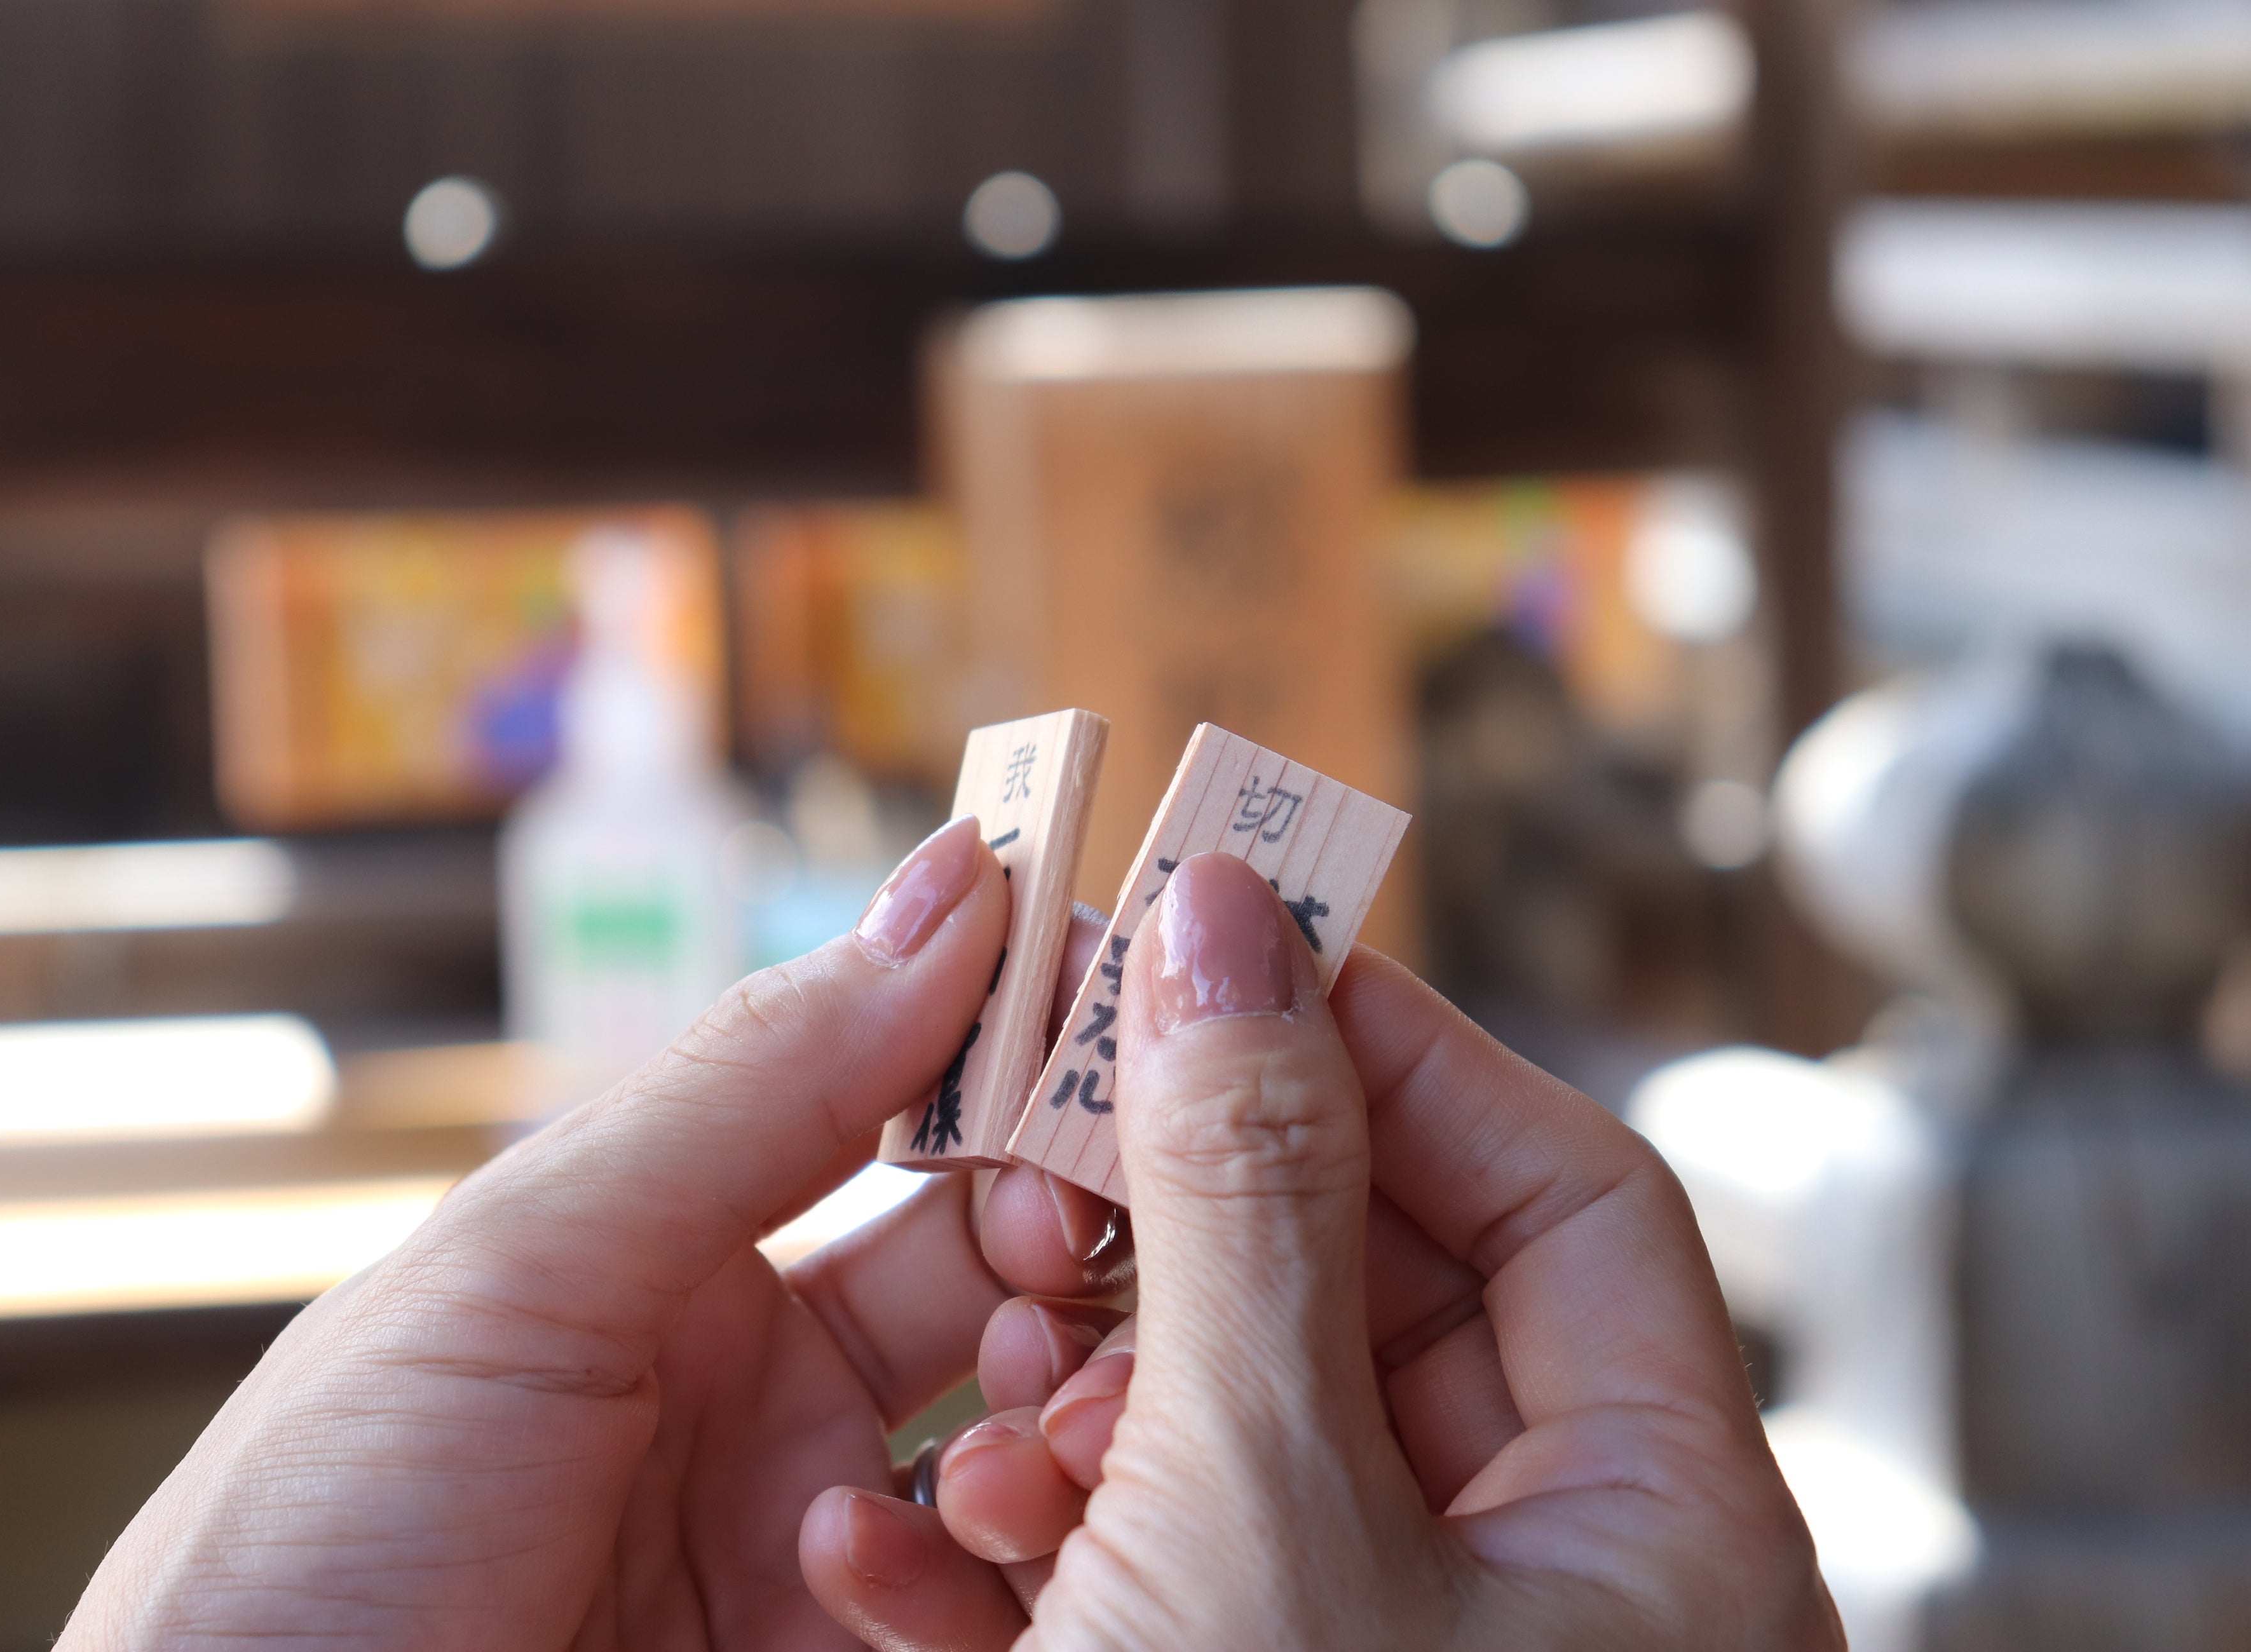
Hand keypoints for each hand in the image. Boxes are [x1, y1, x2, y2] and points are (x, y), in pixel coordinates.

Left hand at [58, 816, 1129, 1650]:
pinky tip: (988, 1529)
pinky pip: (1004, 1597)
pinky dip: (1032, 1549)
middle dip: (1089, 1213)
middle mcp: (769, 1393)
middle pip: (1001, 1268)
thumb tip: (957, 887)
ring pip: (1036, 1431)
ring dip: (1081, 1386)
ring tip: (1067, 1379)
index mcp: (679, 1257)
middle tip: (1162, 1186)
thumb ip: (752, 1087)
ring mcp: (819, 1548)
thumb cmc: (313, 1530)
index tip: (1135, 989)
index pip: (903, 1113)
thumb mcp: (524, 1270)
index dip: (1022, 1046)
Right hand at [799, 853, 1841, 1649]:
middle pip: (1384, 1300)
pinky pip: (1157, 1564)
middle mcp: (1548, 1594)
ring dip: (1084, 1404)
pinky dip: (1035, 1542)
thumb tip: (1228, 909)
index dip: (1395, 1043)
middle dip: (1189, 1232)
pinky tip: (916, 1558)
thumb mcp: (1261, 1500)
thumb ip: (1247, 1190)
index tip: (1222, 944)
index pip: (1568, 1191)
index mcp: (1660, 1536)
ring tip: (990, 1435)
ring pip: (1243, 1433)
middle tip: (1040, 1150)